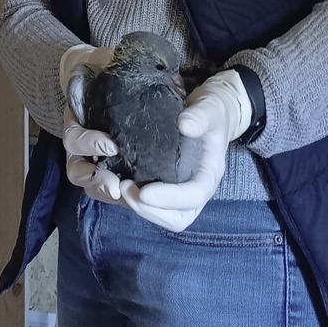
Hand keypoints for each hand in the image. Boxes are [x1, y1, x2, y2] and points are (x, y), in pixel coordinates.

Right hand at [59, 45, 121, 203]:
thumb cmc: (105, 66)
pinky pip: (112, 184)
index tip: (110, 143)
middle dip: (94, 179)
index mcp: (76, 120)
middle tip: (115, 184)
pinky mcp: (114, 163)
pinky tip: (141, 196)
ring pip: (91, 184)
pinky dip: (123, 193)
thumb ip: (113, 60)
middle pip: (78, 170)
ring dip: (106, 191)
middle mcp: (81, 144)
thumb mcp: (106, 59)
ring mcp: (95, 157)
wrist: (104, 73)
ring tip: (125, 196)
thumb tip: (133, 58)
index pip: (74, 139)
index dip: (88, 143)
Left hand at [119, 69, 251, 230]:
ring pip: (160, 215)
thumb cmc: (212, 111)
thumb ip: (201, 116)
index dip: (169, 199)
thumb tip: (184, 125)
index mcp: (208, 175)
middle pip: (176, 218)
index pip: (192, 197)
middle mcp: (194, 189)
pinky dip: (131, 199)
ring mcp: (179, 190)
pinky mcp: (164, 185)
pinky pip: (149, 204)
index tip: (144, 191)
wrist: (210, 112)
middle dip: (148, 210)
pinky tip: (114, 180)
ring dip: (136, 207)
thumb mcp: (210, 109)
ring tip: (115, 185)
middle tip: (123, 188)